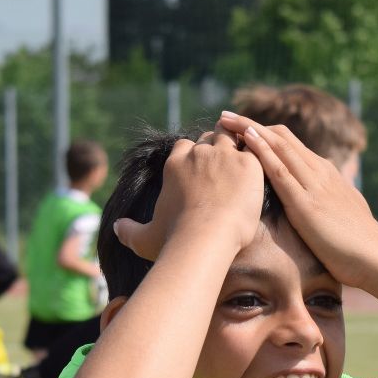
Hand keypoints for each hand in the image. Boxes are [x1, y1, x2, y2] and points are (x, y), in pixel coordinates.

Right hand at [112, 129, 263, 262]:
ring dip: (237, 145)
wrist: (204, 239)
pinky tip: (261, 171)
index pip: (185, 146)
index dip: (194, 154)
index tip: (201, 167)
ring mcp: (224, 156)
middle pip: (210, 137)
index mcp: (175, 163)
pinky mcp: (248, 164)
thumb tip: (116, 228)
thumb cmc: (173, 240)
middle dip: (217, 146)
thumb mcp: (145, 237)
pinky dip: (258, 158)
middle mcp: (198, 153)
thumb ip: (130, 231)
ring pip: (232, 137)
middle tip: (226, 165)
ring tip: (244, 161)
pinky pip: (255, 150)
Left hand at [217, 111, 377, 289]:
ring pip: (278, 146)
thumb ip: (330, 199)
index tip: (242, 128)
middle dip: (250, 124)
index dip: (264, 134)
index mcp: (326, 173)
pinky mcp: (306, 203)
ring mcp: (313, 185)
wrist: (376, 258)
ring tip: (225, 119)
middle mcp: (319, 171)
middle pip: (280, 137)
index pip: (290, 144)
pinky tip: (245, 140)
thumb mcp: (344, 211)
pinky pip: (279, 170)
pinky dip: (261, 152)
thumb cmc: (359, 243)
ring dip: (249, 130)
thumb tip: (324, 199)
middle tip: (225, 115)